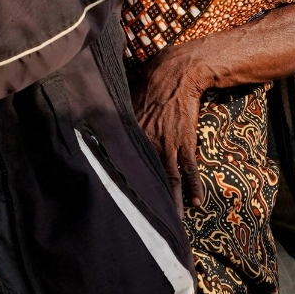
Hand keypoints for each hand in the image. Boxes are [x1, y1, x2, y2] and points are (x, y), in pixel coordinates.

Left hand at [132, 40, 219, 211]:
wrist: (177, 73)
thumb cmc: (149, 83)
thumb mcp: (126, 101)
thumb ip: (116, 117)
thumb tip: (98, 123)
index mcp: (130, 134)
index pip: (124, 164)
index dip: (122, 182)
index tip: (119, 200)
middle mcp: (147, 144)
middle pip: (146, 177)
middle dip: (146, 199)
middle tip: (145, 220)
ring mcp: (168, 145)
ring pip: (168, 179)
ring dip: (171, 201)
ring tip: (172, 220)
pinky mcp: (186, 142)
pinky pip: (190, 170)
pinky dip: (194, 186)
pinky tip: (196, 202)